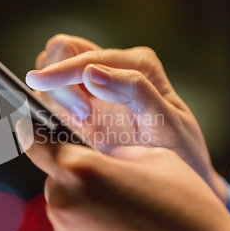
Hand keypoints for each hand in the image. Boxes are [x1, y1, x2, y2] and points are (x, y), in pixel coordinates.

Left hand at [17, 121, 229, 230]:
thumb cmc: (186, 207)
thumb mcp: (154, 157)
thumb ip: (111, 150)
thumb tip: (92, 150)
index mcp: (80, 169)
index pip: (35, 141)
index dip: (33, 133)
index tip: (29, 128)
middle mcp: (63, 205)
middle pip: (57, 182)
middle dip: (76, 181)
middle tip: (112, 190)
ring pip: (65, 214)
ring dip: (83, 212)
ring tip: (122, 221)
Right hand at [26, 34, 227, 202]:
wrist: (180, 179)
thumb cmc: (180, 151)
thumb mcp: (167, 120)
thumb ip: (135, 90)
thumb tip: (91, 72)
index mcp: (137, 64)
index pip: (83, 54)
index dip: (63, 73)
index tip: (49, 90)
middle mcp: (113, 70)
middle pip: (62, 51)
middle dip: (58, 79)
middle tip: (80, 115)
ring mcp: (95, 90)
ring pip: (52, 75)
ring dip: (54, 98)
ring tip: (82, 125)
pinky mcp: (82, 111)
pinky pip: (51, 102)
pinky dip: (49, 113)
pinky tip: (73, 133)